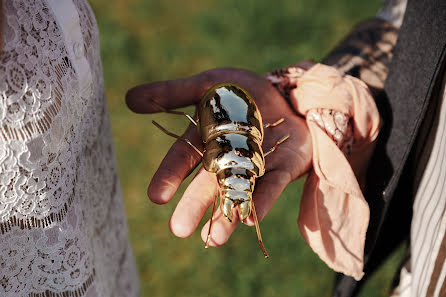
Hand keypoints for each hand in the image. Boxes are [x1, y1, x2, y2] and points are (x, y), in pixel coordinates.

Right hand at [126, 68, 311, 245]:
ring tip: (215, 240)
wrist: (283, 94)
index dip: (170, 174)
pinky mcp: (282, 167)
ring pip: (237, 192)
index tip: (156, 196)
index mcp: (205, 139)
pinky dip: (262, 201)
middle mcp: (226, 157)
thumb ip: (172, 93)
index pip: (184, 157)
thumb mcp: (206, 84)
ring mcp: (254, 165)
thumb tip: (128, 98)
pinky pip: (272, 185)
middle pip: (208, 183)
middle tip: (179, 230)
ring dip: (226, 215)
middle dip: (194, 205)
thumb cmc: (238, 92)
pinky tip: (249, 219)